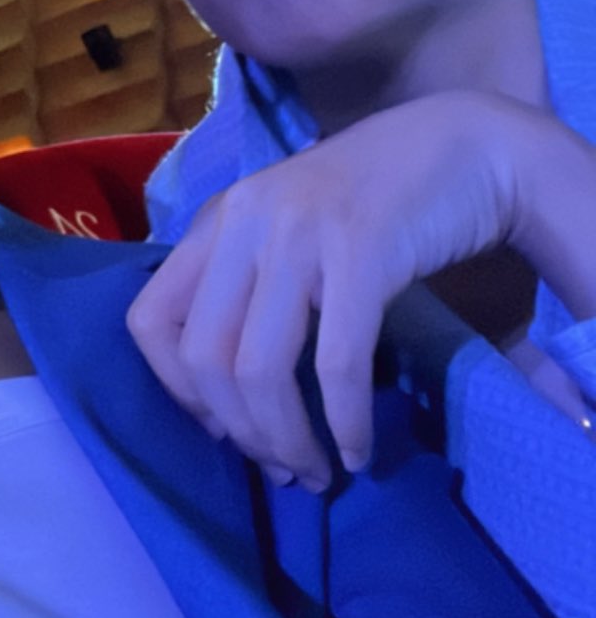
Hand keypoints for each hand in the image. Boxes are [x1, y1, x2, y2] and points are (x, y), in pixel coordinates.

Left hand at [127, 91, 532, 488]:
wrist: (466, 145)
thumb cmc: (378, 197)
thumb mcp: (290, 227)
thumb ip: (250, 283)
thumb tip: (230, 399)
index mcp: (219, 218)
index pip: (151, 320)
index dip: (178, 392)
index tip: (223, 428)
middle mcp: (245, 220)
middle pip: (204, 358)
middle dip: (240, 432)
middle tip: (282, 467)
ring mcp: (300, 233)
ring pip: (259, 370)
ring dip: (286, 440)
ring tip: (315, 472)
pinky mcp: (361, 251)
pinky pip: (335, 364)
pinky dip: (344, 422)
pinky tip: (357, 451)